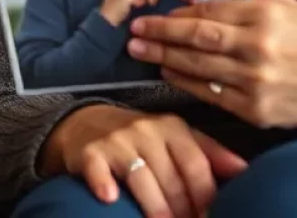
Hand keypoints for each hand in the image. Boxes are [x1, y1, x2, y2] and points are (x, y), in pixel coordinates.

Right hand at [42, 104, 245, 216]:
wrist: (87, 124)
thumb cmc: (142, 138)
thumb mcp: (175, 137)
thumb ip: (209, 153)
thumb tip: (245, 172)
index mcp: (171, 128)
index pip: (196, 166)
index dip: (206, 199)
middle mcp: (144, 130)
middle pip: (171, 179)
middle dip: (183, 213)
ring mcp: (116, 141)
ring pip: (141, 180)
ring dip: (155, 210)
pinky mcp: (90, 153)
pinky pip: (99, 170)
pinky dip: (104, 185)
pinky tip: (111, 198)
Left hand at [127, 0, 296, 126]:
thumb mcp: (289, 6)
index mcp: (264, 17)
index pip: (210, 10)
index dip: (181, 12)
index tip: (160, 13)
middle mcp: (257, 47)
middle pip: (197, 36)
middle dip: (160, 33)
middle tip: (134, 29)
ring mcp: (255, 80)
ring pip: (198, 65)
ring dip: (163, 57)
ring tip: (139, 50)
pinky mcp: (255, 110)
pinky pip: (210, 93)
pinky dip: (184, 83)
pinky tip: (167, 73)